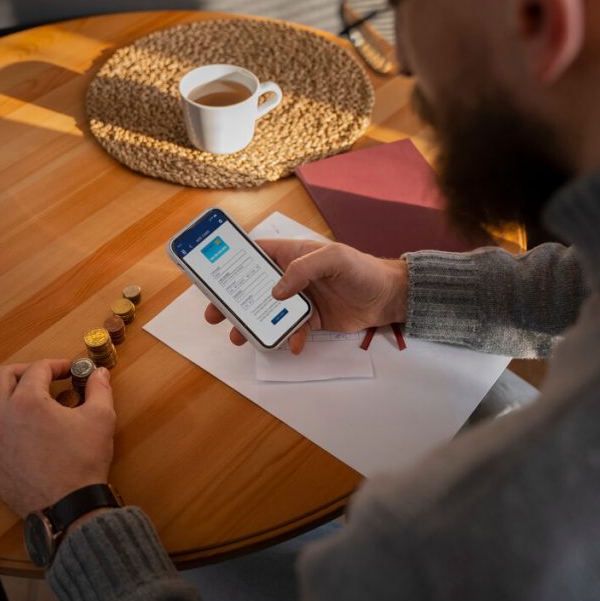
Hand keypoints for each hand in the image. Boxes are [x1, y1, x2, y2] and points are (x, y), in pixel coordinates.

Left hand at [0, 359, 115, 516]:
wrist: (66, 506)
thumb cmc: (82, 462)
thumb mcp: (100, 419)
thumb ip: (99, 390)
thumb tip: (99, 373)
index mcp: (28, 402)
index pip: (38, 370)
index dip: (56, 365)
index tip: (68, 370)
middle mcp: (0, 416)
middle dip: (22, 371)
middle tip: (40, 376)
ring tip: (14, 394)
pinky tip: (0, 423)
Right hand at [204, 239, 407, 353]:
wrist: (388, 298)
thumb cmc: (362, 270)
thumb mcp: (334, 259)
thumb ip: (303, 269)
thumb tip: (276, 291)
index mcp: (292, 255)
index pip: (255, 255)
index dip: (232, 263)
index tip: (211, 276)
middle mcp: (292, 277)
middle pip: (253, 288)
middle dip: (232, 301)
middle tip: (213, 314)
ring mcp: (300, 300)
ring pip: (268, 312)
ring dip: (252, 324)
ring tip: (238, 336)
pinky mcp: (312, 320)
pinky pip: (292, 331)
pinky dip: (289, 339)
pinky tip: (291, 345)